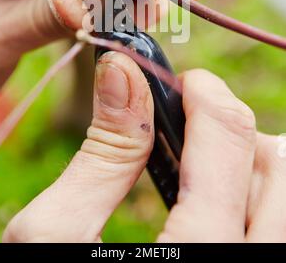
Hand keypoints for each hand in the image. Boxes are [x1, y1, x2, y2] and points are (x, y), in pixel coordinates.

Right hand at [3, 54, 284, 242]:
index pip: (230, 134)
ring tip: (208, 173)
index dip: (204, 91)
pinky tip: (219, 210)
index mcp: (197, 257)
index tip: (184, 82)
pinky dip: (260, 203)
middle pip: (281, 164)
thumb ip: (102, 154)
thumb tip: (123, 75)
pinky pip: (279, 229)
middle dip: (238, 129)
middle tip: (194, 129)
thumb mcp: (56, 239)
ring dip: (257, 166)